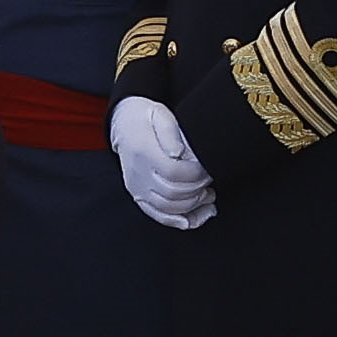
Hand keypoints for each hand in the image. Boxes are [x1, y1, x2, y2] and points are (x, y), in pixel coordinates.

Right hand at [112, 97, 214, 229]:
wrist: (124, 125)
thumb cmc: (147, 118)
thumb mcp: (161, 115)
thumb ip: (170, 134)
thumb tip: (179, 154)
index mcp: (144, 152)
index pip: (174, 172)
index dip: (197, 175)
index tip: (210, 169)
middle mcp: (138, 174)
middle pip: (172, 193)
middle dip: (198, 191)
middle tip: (211, 183)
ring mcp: (137, 187)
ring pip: (166, 208)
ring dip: (191, 207)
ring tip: (207, 197)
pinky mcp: (138, 195)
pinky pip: (155, 214)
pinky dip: (175, 221)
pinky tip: (191, 220)